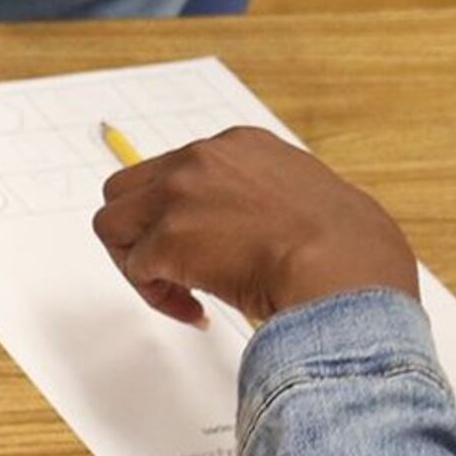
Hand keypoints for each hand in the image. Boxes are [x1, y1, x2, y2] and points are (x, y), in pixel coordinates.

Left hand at [93, 126, 420, 327]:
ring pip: (112, 224)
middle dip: (140, 231)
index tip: (200, 244)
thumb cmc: (341, 248)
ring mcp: (179, 195)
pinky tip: (195, 310)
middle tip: (168, 269)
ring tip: (174, 290)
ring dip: (135, 261)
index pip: (175, 171)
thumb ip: (259, 199)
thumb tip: (245, 227)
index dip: (178, 214)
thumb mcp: (301, 196)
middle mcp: (201, 159)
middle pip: (128, 189)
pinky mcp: (166, 238)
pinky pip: (134, 270)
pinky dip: (157, 296)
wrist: (342, 269)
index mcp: (238, 146)